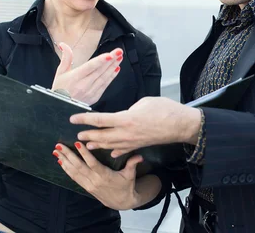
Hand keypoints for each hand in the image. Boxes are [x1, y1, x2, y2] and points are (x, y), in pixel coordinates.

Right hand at [51, 43, 122, 105]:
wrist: (60, 108)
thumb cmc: (60, 89)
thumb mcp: (60, 72)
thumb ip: (66, 57)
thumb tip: (63, 44)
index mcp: (75, 77)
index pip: (90, 67)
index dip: (101, 61)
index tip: (110, 55)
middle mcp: (84, 85)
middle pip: (100, 71)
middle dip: (111, 60)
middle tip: (119, 52)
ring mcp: (90, 92)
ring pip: (104, 77)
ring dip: (113, 67)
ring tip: (119, 58)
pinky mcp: (95, 97)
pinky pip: (105, 85)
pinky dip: (111, 77)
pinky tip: (116, 69)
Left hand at [53, 142, 143, 209]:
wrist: (121, 202)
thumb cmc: (126, 186)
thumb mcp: (131, 175)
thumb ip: (132, 164)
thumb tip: (139, 156)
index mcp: (105, 176)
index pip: (92, 164)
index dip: (85, 154)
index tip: (78, 143)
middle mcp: (94, 180)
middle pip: (78, 167)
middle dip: (68, 155)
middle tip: (59, 145)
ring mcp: (88, 185)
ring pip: (73, 172)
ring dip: (64, 161)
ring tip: (56, 151)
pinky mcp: (86, 187)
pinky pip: (73, 177)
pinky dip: (66, 169)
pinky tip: (60, 162)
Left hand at [70, 97, 201, 156]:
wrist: (180, 125)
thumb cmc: (164, 109)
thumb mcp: (144, 102)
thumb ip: (130, 109)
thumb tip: (124, 114)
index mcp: (126, 118)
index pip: (100, 120)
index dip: (84, 119)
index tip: (73, 118)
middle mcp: (126, 133)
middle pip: (102, 136)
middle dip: (88, 136)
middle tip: (77, 136)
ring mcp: (133, 141)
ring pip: (111, 145)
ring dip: (97, 145)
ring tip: (87, 146)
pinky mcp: (140, 145)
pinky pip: (124, 150)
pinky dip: (115, 151)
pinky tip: (110, 153)